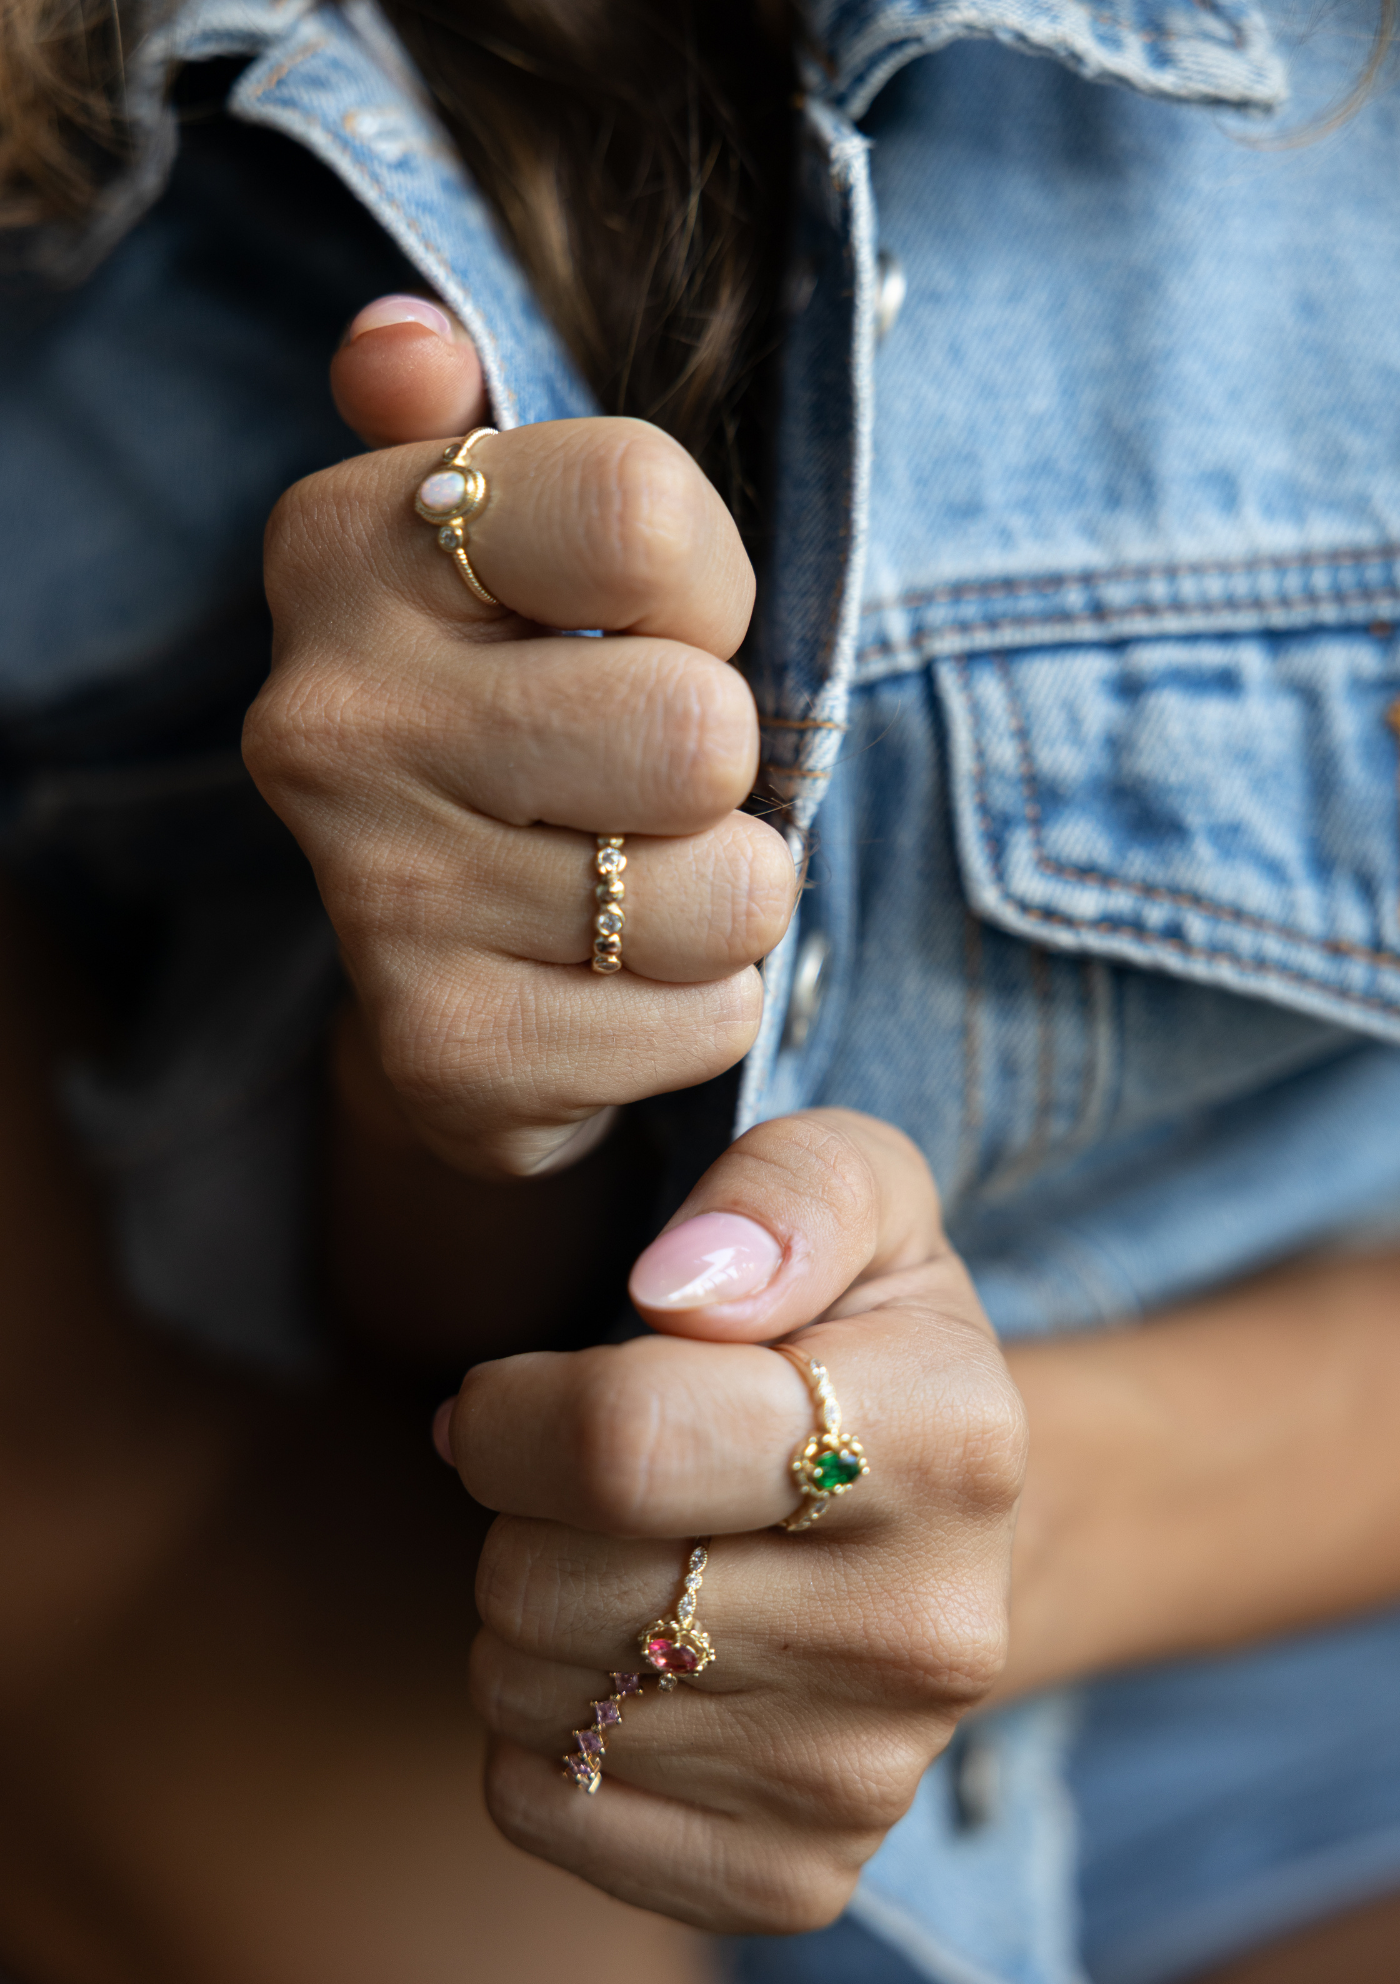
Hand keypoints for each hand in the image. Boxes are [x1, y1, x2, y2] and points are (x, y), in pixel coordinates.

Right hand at [245, 296, 796, 1179]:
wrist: (444, 950)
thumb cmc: (515, 701)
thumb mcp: (494, 538)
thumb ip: (460, 419)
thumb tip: (401, 344)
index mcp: (348, 545)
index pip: (644, 515)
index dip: (708, 584)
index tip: (660, 623)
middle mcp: (329, 719)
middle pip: (698, 729)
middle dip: (725, 762)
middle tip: (652, 776)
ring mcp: (378, 898)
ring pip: (728, 890)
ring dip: (729, 890)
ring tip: (643, 877)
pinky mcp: (447, 1051)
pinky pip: (711, 1021)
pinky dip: (706, 1006)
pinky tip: (620, 977)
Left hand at [443, 1110, 1026, 1930]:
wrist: (954, 1529)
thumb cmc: (864, 1334)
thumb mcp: (861, 1196)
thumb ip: (782, 1192)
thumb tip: (680, 1283)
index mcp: (948, 1436)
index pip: (622, 1442)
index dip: (512, 1410)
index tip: (508, 1397)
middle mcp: (926, 1627)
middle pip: (551, 1584)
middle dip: (516, 1511)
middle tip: (584, 1481)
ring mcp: (867, 1771)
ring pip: (534, 1700)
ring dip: (525, 1614)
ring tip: (619, 1558)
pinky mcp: (801, 1872)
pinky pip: (544, 1806)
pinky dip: (538, 1730)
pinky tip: (625, 1662)